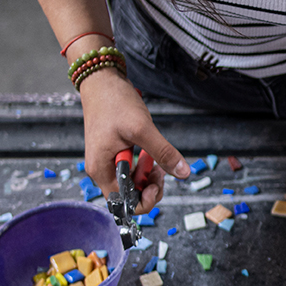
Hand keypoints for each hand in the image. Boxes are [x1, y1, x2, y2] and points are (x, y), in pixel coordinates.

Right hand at [77, 67, 188, 212]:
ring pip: (133, 183)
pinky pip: (132, 170)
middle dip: (150, 186)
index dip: (145, 200)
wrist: (102, 81)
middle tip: (162, 167)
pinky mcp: (115, 154)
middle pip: (130, 196)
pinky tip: (150, 152)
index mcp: (102, 170)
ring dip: (149, 175)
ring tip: (156, 157)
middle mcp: (102, 170)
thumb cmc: (114, 102)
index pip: (123, 204)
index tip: (159, 182)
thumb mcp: (142, 128)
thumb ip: (162, 152)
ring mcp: (108, 163)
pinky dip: (144, 165)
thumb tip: (183, 172)